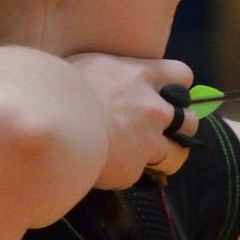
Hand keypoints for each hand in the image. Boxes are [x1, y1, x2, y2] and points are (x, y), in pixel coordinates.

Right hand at [64, 53, 197, 188]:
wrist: (49, 122)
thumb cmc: (59, 87)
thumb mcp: (89, 65)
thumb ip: (110, 74)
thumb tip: (106, 77)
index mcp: (142, 75)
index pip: (183, 76)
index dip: (178, 88)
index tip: (166, 94)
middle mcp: (153, 108)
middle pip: (191, 121)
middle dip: (180, 128)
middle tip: (158, 131)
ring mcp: (147, 141)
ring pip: (177, 154)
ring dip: (165, 156)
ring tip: (141, 156)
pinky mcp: (133, 169)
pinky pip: (139, 175)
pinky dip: (126, 173)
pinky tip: (106, 168)